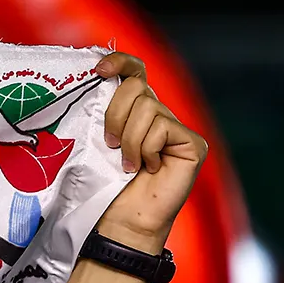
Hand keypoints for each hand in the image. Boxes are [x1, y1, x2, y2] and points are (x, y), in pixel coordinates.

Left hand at [91, 52, 207, 252]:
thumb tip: (91, 83)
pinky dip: (145, 149)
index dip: (119, 63)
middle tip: (108, 144)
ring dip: (128, 138)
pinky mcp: (192, 143)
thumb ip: (101, 114)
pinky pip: (162, 127)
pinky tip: (147, 168)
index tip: (98, 70)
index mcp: (134, 112)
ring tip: (127, 163)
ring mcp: (178, 129)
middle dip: (114, 114)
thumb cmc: (105, 185)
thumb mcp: (95, 142)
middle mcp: (159, 115)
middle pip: (137, 87)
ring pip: (147, 107)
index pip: (134, 72)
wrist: (122, 220)